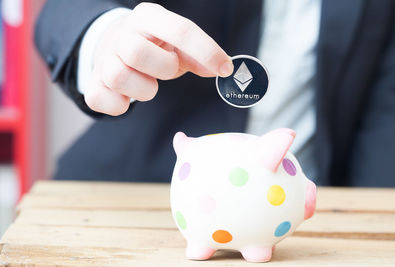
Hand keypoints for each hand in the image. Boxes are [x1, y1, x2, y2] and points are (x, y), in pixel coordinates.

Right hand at [84, 3, 233, 115]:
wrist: (114, 45)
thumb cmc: (153, 47)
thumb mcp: (177, 45)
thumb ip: (199, 55)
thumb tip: (222, 69)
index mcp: (148, 18)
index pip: (179, 30)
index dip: (206, 51)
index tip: (225, 69)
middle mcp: (122, 34)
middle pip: (137, 52)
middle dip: (162, 68)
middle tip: (167, 69)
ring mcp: (103, 59)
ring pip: (119, 77)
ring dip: (144, 89)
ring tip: (148, 83)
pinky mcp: (92, 84)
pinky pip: (100, 100)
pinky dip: (120, 105)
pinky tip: (128, 97)